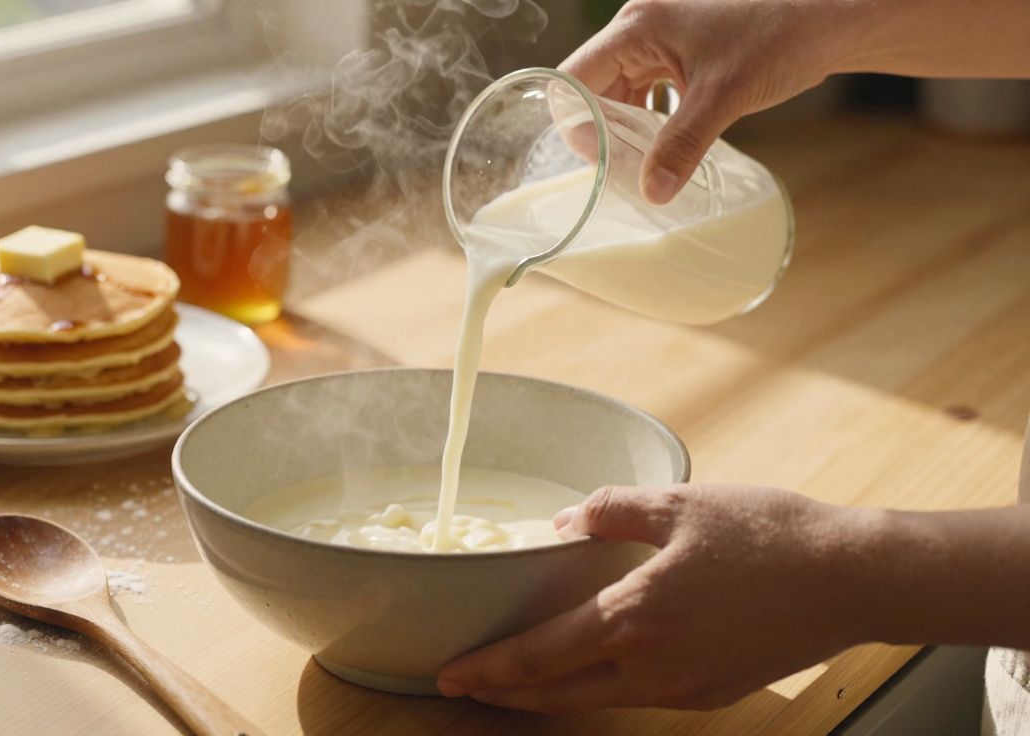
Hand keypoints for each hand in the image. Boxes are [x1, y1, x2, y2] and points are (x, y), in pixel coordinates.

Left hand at [437, 484, 872, 712]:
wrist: (852, 578)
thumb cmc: (767, 533)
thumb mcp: (678, 503)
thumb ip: (608, 509)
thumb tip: (562, 523)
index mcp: (634, 617)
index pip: (539, 655)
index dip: (489, 669)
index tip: (449, 674)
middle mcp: (652, 666)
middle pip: (558, 693)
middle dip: (506, 694)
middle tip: (467, 687)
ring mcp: (685, 687)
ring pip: (598, 700)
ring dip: (551, 694)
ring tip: (519, 682)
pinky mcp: (714, 692)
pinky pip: (640, 696)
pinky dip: (601, 688)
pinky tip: (595, 668)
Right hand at [560, 0, 841, 203]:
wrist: (830, 18)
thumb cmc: (779, 38)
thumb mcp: (723, 96)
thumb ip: (682, 145)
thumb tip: (651, 193)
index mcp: (637, 26)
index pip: (575, 78)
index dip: (577, 123)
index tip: (600, 161)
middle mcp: (639, 28)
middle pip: (592, 87)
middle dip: (600, 130)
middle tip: (619, 170)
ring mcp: (659, 39)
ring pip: (618, 91)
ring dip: (624, 127)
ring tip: (639, 163)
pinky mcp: (678, 52)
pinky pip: (645, 89)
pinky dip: (647, 119)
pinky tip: (661, 145)